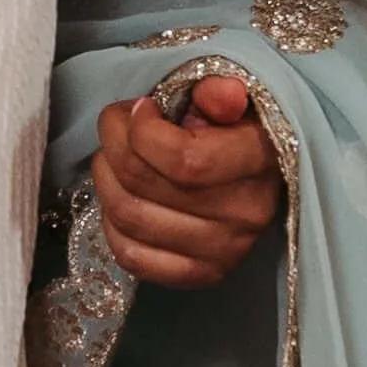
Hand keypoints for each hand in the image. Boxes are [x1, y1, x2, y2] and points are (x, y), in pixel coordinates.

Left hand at [92, 74, 282, 289]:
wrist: (260, 175)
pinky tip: (121, 195)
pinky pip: (131, 256)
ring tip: (114, 155)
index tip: (140, 108)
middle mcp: (244, 215)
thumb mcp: (232, 98)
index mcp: (259, 162)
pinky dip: (111, 224)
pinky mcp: (201, 274)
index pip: (184, 160)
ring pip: (129, 216)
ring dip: (106, 177)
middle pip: (144, 183)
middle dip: (113, 143)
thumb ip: (219, 92)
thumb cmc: (237, 126)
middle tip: (117, 124)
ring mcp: (223, 252)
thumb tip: (221, 93)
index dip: (143, 131)